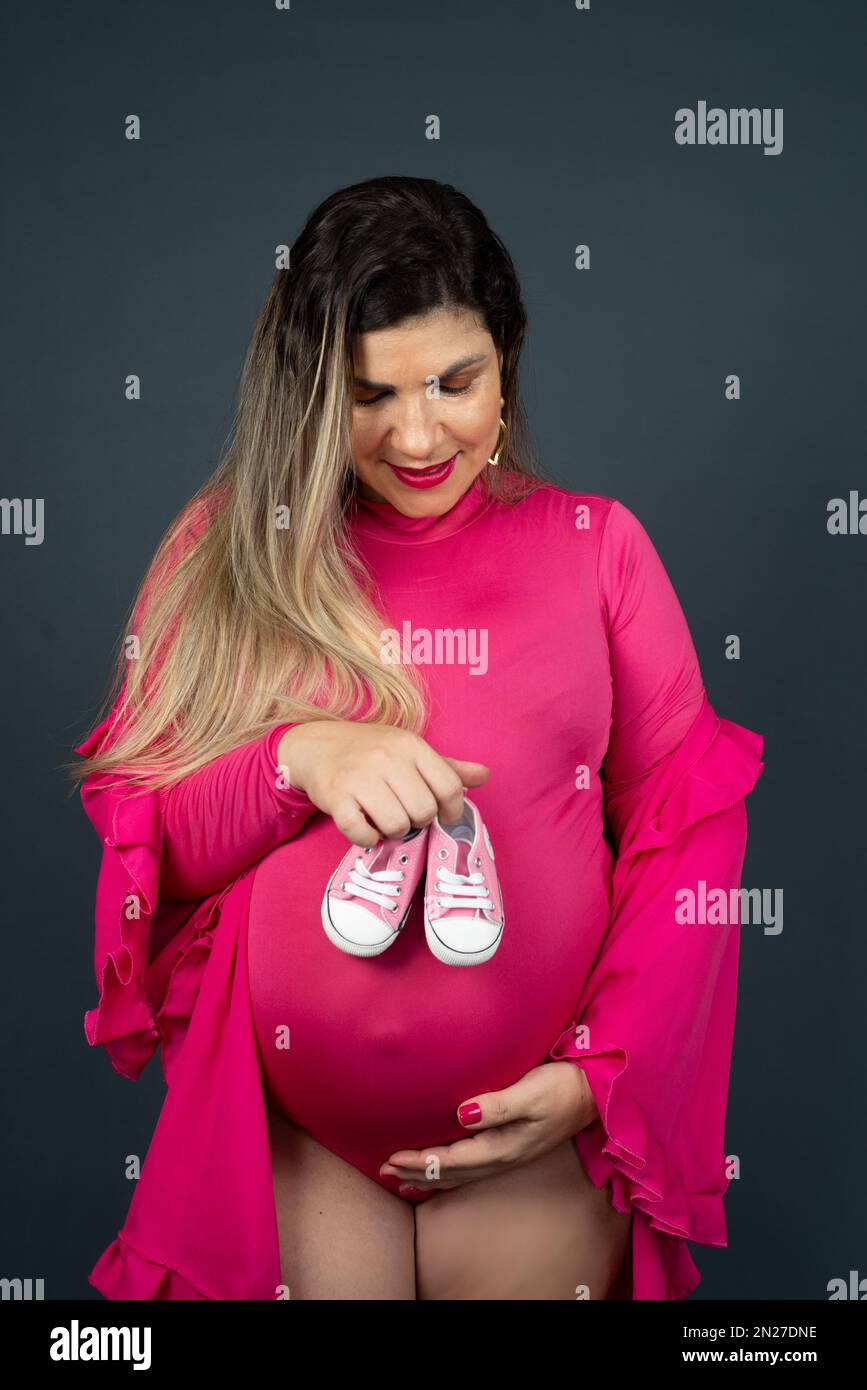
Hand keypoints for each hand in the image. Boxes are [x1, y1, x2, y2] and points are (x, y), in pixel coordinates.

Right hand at [277, 720, 489, 846]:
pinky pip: (362, 833)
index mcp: (410, 745)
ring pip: (396, 825)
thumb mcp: (410, 750)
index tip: (444, 815)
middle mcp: (386, 757)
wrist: (317, 746)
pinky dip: (367, 838)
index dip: (453, 809)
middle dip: (418, 820)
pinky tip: (365, 827)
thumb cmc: (370, 751)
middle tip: (404, 813)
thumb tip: (485, 775)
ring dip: (393, 831)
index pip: (449, 785)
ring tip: (383, 819)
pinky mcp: (335, 797)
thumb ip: (447, 766)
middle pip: (424, 810)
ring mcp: (359, 777)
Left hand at [378, 1060, 598, 1196]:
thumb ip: (498, 1105)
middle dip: (418, 1172)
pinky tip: (442, 1171)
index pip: (452, 1160)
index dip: (421, 1161)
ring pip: (461, 1173)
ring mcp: (508, 1155)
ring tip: (403, 1179)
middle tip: (385, 1170)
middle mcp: (503, 1157)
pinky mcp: (512, 1146)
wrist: (594, 1091)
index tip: (391, 1157)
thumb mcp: (531, 1092)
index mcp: (503, 1147)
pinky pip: (472, 1167)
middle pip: (452, 1172)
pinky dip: (450, 1172)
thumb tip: (463, 1114)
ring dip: (431, 1176)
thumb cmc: (562, 1087)